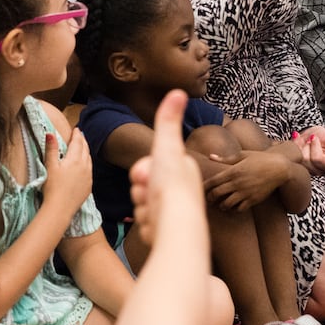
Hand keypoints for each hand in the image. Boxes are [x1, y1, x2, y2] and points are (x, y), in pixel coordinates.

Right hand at [42, 130, 92, 218]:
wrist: (60, 209)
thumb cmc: (52, 187)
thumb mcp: (50, 166)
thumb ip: (51, 149)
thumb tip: (50, 133)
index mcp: (75, 160)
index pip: (77, 143)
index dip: (77, 135)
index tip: (76, 129)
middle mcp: (84, 167)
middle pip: (85, 150)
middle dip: (83, 141)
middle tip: (80, 135)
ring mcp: (88, 177)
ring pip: (89, 160)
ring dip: (86, 152)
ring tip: (83, 148)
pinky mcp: (88, 186)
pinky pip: (90, 170)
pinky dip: (88, 163)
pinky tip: (85, 166)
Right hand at [128, 90, 203, 248]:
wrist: (176, 229)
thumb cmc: (171, 188)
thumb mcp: (167, 148)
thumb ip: (168, 121)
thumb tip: (179, 91)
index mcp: (183, 171)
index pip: (150, 166)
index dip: (142, 171)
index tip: (147, 178)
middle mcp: (183, 192)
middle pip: (145, 187)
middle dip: (140, 193)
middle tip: (148, 197)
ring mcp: (176, 214)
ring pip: (143, 206)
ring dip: (142, 209)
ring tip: (152, 215)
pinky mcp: (170, 234)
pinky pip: (147, 226)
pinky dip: (147, 227)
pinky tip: (154, 229)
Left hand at [203, 151, 289, 211]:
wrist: (279, 168)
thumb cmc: (260, 159)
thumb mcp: (243, 155)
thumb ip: (225, 158)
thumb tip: (210, 156)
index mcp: (233, 171)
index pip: (213, 182)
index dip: (204, 187)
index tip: (201, 189)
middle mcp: (237, 183)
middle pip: (217, 194)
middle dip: (210, 198)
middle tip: (209, 199)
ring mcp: (245, 192)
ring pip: (227, 204)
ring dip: (221, 205)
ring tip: (221, 204)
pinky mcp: (253, 200)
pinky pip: (239, 209)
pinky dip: (234, 209)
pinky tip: (234, 206)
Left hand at [294, 125, 324, 174]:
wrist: (309, 133)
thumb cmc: (322, 136)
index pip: (317, 159)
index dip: (315, 146)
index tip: (315, 136)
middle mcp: (317, 170)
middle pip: (306, 160)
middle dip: (306, 145)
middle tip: (309, 139)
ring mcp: (305, 169)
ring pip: (298, 159)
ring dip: (299, 145)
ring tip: (303, 140)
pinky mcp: (296, 166)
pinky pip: (290, 156)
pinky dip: (292, 145)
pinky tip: (297, 141)